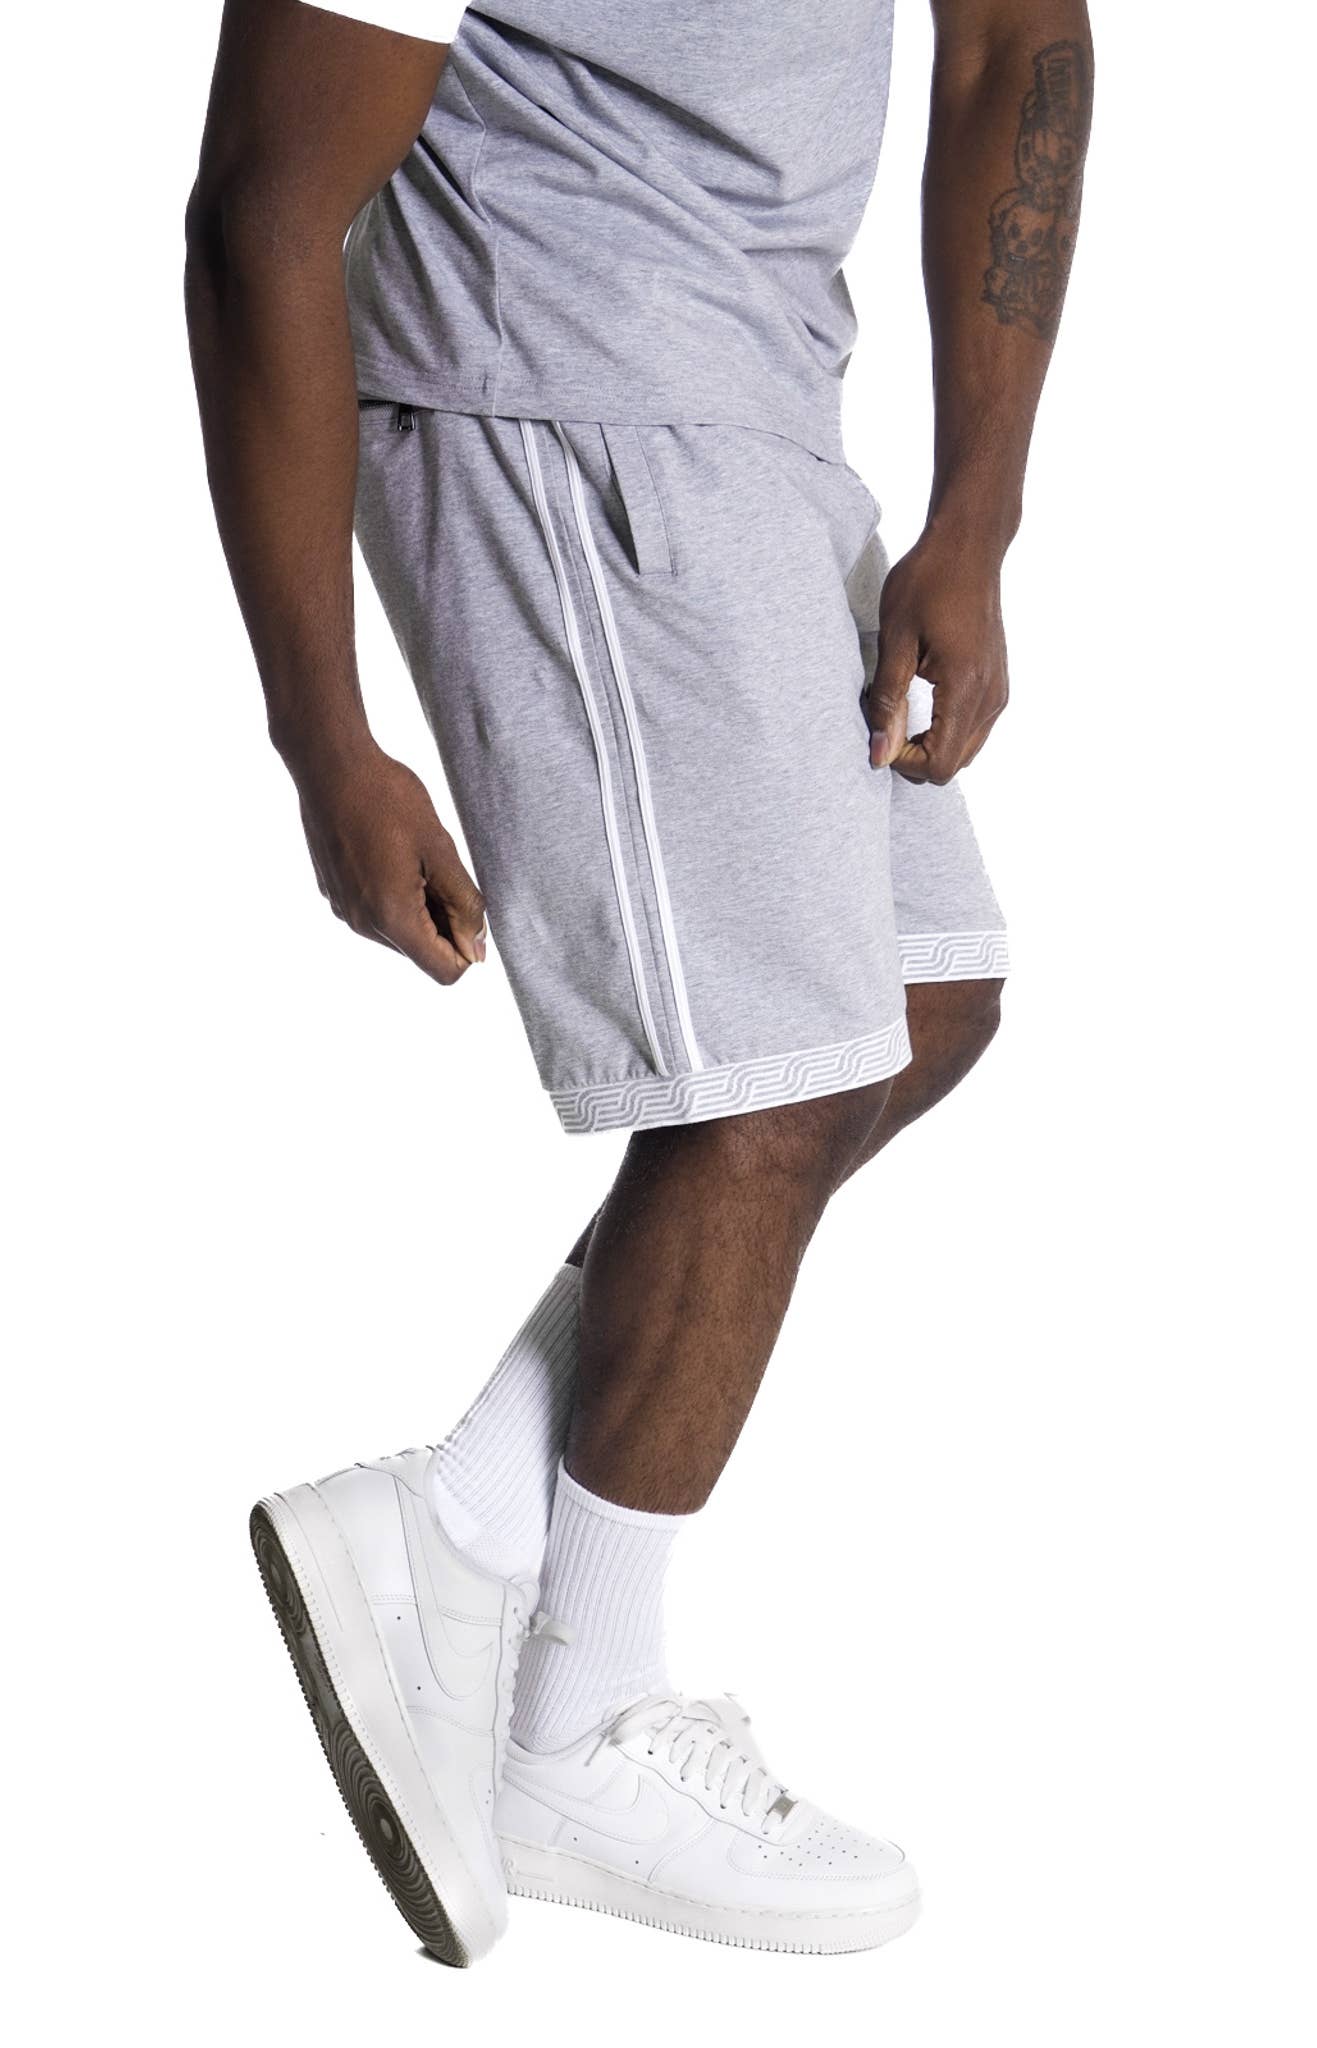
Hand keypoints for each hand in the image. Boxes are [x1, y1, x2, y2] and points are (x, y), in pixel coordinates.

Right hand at [293, 745, 485, 984]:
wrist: (330, 765)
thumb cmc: (387, 799)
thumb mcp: (440, 849)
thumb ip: (464, 904)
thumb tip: (477, 949)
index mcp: (391, 917)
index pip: (444, 971)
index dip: (467, 946)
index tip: (467, 905)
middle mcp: (363, 924)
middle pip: (421, 952)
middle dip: (443, 922)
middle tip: (441, 868)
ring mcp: (344, 910)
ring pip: (399, 934)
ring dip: (419, 907)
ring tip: (415, 858)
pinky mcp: (335, 895)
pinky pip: (376, 913)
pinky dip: (394, 896)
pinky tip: (392, 854)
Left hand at [865, 530, 1008, 783]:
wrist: (968, 546)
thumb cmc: (928, 582)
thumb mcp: (895, 639)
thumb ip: (888, 701)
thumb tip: (879, 754)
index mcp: (966, 687)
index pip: (939, 765)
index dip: (903, 761)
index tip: (881, 730)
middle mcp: (991, 698)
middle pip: (952, 766)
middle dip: (915, 757)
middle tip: (887, 720)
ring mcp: (999, 692)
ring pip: (964, 752)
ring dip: (930, 744)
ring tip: (902, 709)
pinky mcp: (998, 685)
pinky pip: (973, 730)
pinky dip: (946, 730)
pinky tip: (922, 701)